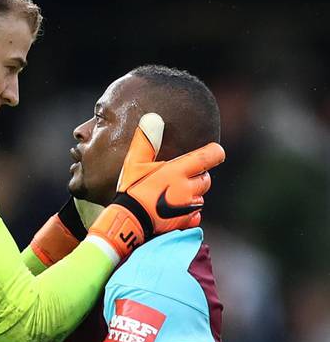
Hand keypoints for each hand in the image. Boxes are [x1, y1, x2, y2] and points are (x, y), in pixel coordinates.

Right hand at [88, 113, 224, 259]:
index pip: (210, 156)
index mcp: (179, 170)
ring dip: (193, 195)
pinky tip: (176, 212)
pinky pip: (195, 216)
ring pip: (200, 198)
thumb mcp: (134, 163)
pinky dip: (190, 213)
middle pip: (206, 179)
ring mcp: (187, 207)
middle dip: (198, 176)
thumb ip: (146, 141)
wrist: (128, 221)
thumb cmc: (131, 190)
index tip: (214, 152)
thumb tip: (153, 118)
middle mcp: (187, 188)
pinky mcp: (184, 222)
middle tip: (183, 177)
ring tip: (175, 195)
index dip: (214, 153)